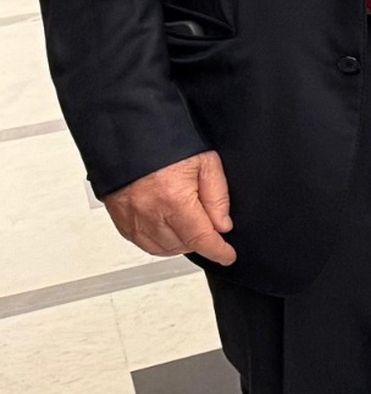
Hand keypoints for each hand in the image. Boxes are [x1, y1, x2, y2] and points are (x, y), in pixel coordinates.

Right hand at [103, 151, 235, 265]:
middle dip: (200, 241)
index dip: (218, 251)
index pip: (200, 238)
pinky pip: (143, 244)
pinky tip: (169, 229)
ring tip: (189, 227)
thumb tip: (223, 225)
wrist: (130, 137)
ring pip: (163, 249)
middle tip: (209, 226)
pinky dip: (159, 243)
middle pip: (183, 245)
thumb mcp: (205, 163)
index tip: (227, 255)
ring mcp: (132, 219)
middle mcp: (150, 214)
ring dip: (180, 244)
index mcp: (174, 199)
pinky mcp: (121, 220)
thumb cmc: (166, 145)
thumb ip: (217, 196)